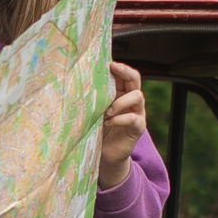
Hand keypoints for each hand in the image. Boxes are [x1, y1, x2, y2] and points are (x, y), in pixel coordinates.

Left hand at [99, 61, 147, 187]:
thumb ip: (95, 97)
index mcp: (122, 93)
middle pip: (136, 80)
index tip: (108, 63)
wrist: (106, 154)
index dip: (120, 67)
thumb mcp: (95, 110)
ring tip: (106, 111)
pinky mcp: (138, 128)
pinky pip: (133, 118)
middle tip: (113, 68)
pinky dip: (119, 118)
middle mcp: (132, 101)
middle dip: (125, 71)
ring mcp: (137, 113)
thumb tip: (79, 81)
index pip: (126, 75)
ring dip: (120, 102)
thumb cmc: (98, 129)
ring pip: (137, 96)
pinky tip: (108, 122)